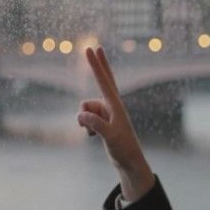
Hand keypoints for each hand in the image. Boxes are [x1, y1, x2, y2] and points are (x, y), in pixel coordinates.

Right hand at [77, 46, 154, 200]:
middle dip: (96, 66)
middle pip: (102, 80)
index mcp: (115, 105)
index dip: (96, 64)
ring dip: (84, 121)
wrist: (128, 161)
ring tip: (96, 134)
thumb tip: (81, 116)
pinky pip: (85, 119)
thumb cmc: (122, 148)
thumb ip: (96, 125)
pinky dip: (86, 127)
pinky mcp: (101, 121)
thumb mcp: (109, 137)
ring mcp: (105, 113)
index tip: (93, 49)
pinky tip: (95, 137)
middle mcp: (110, 105)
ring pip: (84, 109)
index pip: (103, 80)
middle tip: (91, 47)